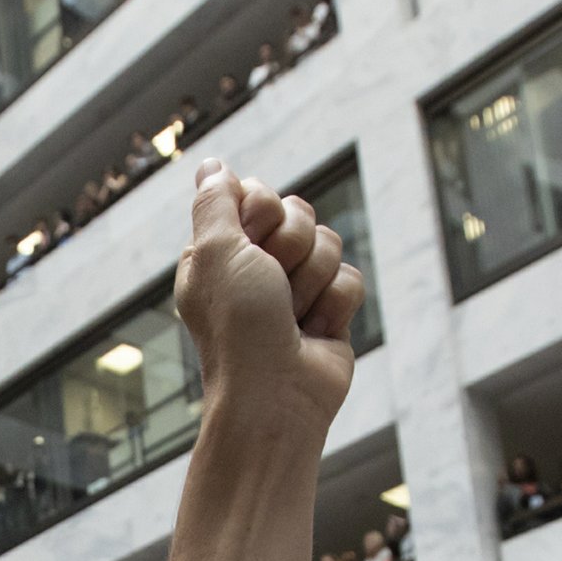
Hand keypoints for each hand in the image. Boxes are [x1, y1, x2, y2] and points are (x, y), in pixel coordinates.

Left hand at [172, 161, 363, 423]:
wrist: (275, 396)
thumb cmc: (237, 327)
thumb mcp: (214, 251)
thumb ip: (214, 201)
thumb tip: (210, 164)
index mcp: (220, 250)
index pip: (258, 193)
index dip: (262, 212)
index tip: (249, 243)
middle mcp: (257, 267)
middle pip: (299, 213)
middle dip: (290, 247)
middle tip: (271, 285)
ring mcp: (295, 291)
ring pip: (329, 244)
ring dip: (311, 280)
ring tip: (291, 317)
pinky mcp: (329, 313)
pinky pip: (351, 280)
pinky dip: (334, 306)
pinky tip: (314, 333)